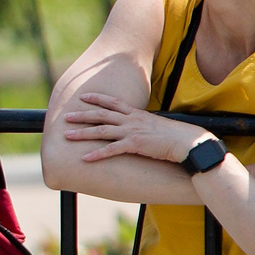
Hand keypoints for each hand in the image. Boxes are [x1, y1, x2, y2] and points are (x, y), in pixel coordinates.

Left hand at [60, 90, 211, 164]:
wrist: (188, 141)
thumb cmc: (175, 135)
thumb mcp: (156, 125)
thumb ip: (144, 124)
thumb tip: (138, 128)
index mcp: (137, 114)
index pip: (113, 103)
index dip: (97, 98)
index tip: (83, 96)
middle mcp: (132, 120)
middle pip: (101, 115)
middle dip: (82, 115)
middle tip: (66, 116)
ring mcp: (132, 131)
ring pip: (101, 131)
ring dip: (83, 133)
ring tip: (67, 136)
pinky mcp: (135, 145)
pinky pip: (111, 149)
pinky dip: (96, 154)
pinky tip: (84, 158)